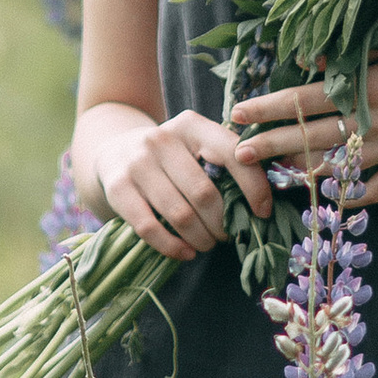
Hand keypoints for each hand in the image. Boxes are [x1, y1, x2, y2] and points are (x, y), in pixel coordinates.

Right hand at [89, 106, 273, 261]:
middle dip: (222, 223)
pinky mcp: (117, 188)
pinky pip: (149, 228)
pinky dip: (172, 247)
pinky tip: (185, 252)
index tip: (262, 212)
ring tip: (208, 243)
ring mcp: (136, 163)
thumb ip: (225, 162)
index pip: (232, 154)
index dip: (253, 186)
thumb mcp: (196, 145)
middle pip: (204, 194)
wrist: (114, 150)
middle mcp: (161, 139)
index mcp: (191, 125)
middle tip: (227, 235)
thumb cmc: (171, 156)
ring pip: (180, 215)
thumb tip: (264, 203)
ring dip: (201, 238)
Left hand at [229, 29, 377, 210]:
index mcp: (371, 84)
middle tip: (238, 154)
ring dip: (304, 173)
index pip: (307, 98)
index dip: (270, 106)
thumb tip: (315, 61)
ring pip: (341, 167)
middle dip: (271, 145)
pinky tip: (332, 198)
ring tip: (276, 177)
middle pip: (313, 137)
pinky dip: (354, 194)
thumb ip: (357, 54)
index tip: (240, 111)